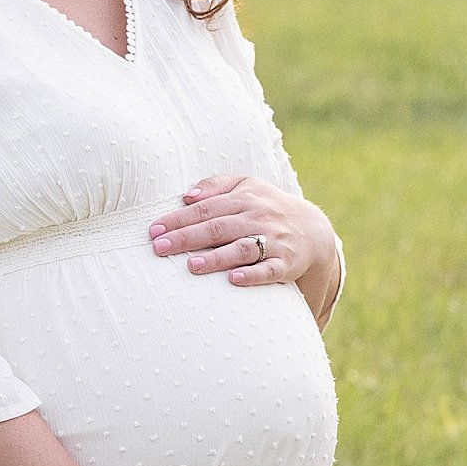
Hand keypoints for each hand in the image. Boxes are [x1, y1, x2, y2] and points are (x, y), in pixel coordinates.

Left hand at [149, 174, 338, 306]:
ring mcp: (273, 241)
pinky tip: (233, 280)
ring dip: (216, 258)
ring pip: (242, 248)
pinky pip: (269, 270)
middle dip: (187, 238)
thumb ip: (215, 186)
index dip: (179, 219)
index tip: (154, 230)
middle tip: (160, 248)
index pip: (206, 208)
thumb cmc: (267, 207)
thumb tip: (186, 195)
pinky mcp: (286, 263)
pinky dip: (252, 275)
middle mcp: (258, 217)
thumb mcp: (246, 185)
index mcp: (244, 198)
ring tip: (191, 266)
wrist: (312, 229)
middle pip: (218, 227)